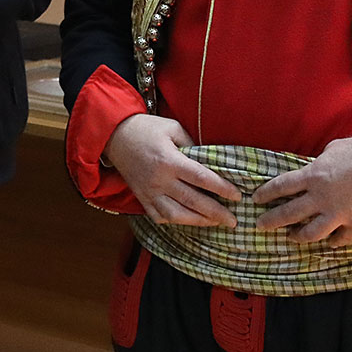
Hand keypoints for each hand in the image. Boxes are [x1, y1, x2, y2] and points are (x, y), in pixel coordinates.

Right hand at [103, 114, 240, 226]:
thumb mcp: (173, 128)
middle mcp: (159, 180)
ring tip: (214, 223)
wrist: (114, 135)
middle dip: (216, 213)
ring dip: (198, 222)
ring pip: (176, 215)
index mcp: (169, 160)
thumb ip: (193, 145)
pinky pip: (159, 217)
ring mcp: (149, 192)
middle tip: (234, 221)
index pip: (202, 178)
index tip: (237, 196)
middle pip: (193, 201)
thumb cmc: (146, 128)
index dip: (222, 188)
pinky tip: (188, 220)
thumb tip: (211, 162)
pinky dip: (175, 222)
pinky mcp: (141, 198)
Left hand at [253, 136, 351, 246]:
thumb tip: (316, 166)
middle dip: (271, 221)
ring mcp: (338, 214)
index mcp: (312, 176)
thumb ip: (320, 162)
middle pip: (288, 213)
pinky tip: (327, 242)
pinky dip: (333, 242)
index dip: (266, 194)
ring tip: (291, 237)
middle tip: (260, 225)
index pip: (281, 187)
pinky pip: (340, 239)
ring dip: (298, 236)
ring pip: (311, 233)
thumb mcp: (333, 149)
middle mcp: (321, 198)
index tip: (256, 199)